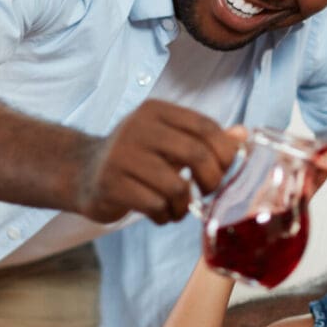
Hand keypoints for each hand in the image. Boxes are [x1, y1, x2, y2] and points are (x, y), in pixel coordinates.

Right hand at [72, 100, 242, 223]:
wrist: (83, 172)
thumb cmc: (137, 157)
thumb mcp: (169, 140)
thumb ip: (205, 138)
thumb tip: (243, 134)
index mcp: (156, 111)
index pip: (206, 127)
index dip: (225, 152)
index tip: (224, 170)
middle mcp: (138, 127)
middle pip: (197, 154)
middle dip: (212, 180)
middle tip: (208, 192)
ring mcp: (122, 155)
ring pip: (176, 187)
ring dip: (183, 205)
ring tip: (177, 208)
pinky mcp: (111, 184)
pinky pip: (155, 205)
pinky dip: (164, 216)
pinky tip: (160, 214)